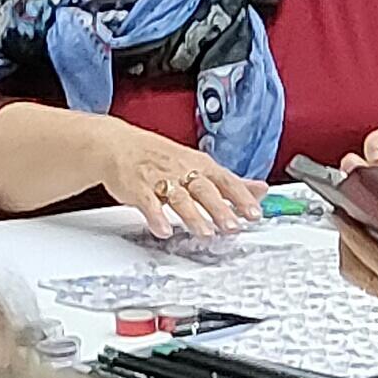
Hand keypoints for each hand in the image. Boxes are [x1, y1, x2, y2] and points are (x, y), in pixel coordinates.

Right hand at [91, 118, 265, 239]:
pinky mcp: (137, 188)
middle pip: (204, 189)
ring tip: (205, 233)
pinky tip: (163, 230)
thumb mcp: (198, 164)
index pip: (226, 180)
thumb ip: (228, 181)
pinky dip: (155, 216)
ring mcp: (159, 178)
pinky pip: (148, 202)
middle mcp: (181, 170)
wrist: (116, 145)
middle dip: (220, 208)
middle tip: (233, 227)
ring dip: (193, 215)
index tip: (254, 213)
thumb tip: (261, 190)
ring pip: (179, 197)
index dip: (241, 197)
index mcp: (199, 165)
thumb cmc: (160, 157)